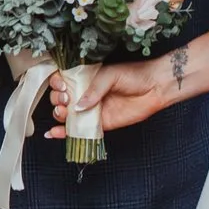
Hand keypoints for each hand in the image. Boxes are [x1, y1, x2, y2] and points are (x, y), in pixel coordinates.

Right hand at [45, 61, 166, 137]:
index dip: (57, 84)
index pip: (62, 81)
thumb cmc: (134, 75)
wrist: (155, 88)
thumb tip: (78, 106)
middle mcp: (85, 94)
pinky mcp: (100, 124)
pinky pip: (80, 130)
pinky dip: (65, 134)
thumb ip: (94, 89)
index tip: (62, 87)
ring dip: (60, 115)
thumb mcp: (110, 75)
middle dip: (58, 100)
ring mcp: (91, 110)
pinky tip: (54, 133)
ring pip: (66, 115)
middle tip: (67, 99)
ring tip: (65, 113)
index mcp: (85, 77)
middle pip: (60, 98)